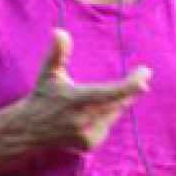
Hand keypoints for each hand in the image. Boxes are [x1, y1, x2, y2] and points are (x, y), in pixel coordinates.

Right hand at [2, 29, 150, 151]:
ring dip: (115, 103)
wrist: (30, 129)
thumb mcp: (48, 73)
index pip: (109, 92)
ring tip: (95, 99)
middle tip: (139, 76)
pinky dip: (106, 116)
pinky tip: (88, 115)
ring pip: (114, 113)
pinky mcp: (89, 144)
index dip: (130, 85)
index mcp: (76, 99)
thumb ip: (57, 53)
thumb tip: (59, 31)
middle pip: (119, 102)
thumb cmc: (43, 95)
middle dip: (130, 89)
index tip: (145, 73)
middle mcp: (83, 119)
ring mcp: (86, 134)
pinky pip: (108, 125)